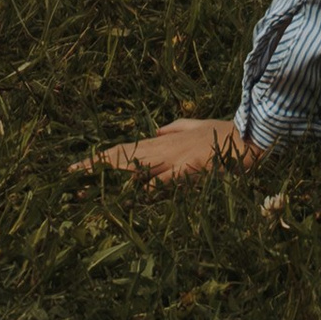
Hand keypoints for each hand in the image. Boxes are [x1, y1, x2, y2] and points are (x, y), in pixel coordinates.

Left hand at [71, 116, 258, 180]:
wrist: (251, 135)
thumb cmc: (226, 133)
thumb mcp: (197, 126)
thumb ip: (176, 127)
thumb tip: (157, 129)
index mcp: (165, 141)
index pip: (126, 149)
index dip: (101, 157)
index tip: (78, 166)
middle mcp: (165, 148)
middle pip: (123, 157)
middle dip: (95, 166)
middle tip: (69, 175)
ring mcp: (177, 158)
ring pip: (137, 166)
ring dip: (112, 176)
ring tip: (87, 183)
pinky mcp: (192, 168)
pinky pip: (167, 179)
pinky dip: (151, 186)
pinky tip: (134, 194)